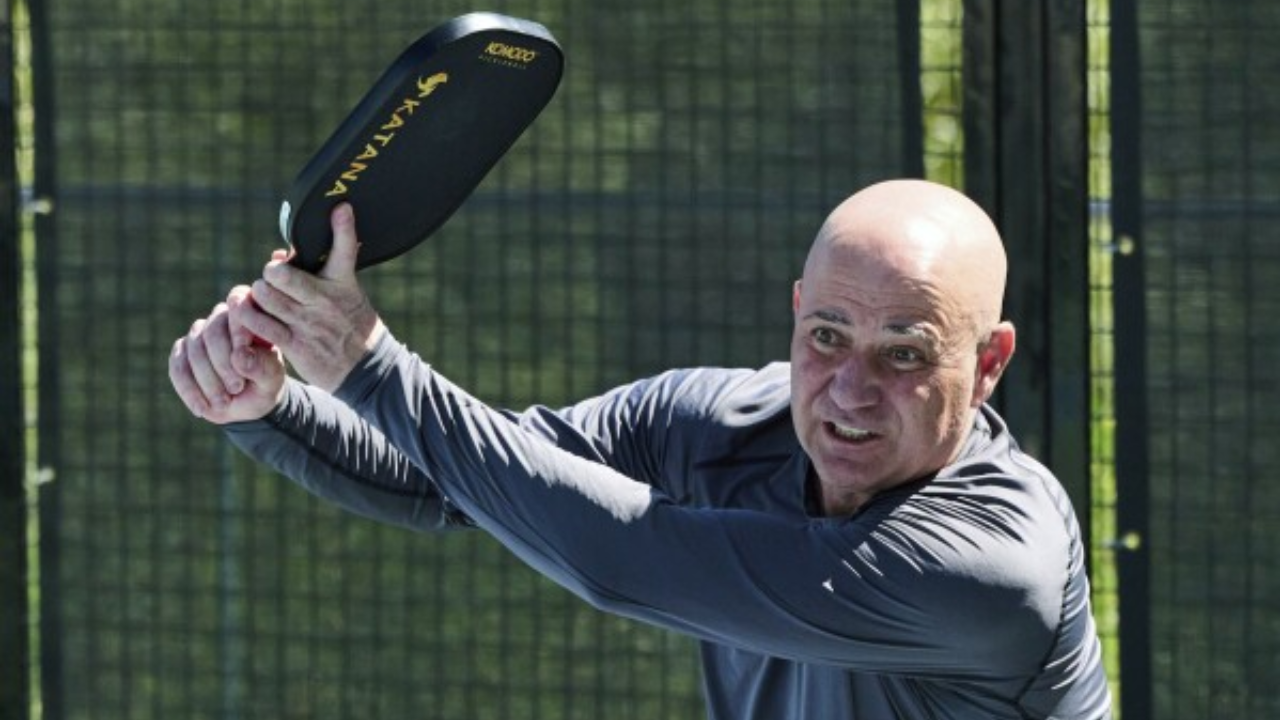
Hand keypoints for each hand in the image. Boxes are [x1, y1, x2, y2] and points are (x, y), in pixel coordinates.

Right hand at [169, 288, 286, 423]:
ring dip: (207, 380)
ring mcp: (198, 335)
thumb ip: (262, 366)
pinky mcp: (181, 355)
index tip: (243, 360)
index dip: (237, 333)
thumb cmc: (265, 384)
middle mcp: (220, 319)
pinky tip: (202, 408)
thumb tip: (239, 357)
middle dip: (222, 364)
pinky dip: (189, 390)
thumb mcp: (272, 379)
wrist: (250, 402)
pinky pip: (177, 368)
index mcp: (248, 315)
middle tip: (236, 388)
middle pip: (211, 333)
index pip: (237, 310)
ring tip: (223, 403)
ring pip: (193, 351)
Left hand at [233, 203, 384, 392]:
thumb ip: (313, 273)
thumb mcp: (345, 293)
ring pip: (265, 297)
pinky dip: (248, 318)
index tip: (341, 207)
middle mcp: (325, 300)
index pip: (344, 249)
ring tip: (262, 299)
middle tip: (271, 281)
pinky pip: (260, 326)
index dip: (342, 227)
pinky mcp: (295, 344)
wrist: (367, 367)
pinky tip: (249, 317)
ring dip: (257, 296)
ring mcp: (308, 323)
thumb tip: (279, 252)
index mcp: (341, 282)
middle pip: (280, 274)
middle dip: (269, 274)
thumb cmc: (351, 323)